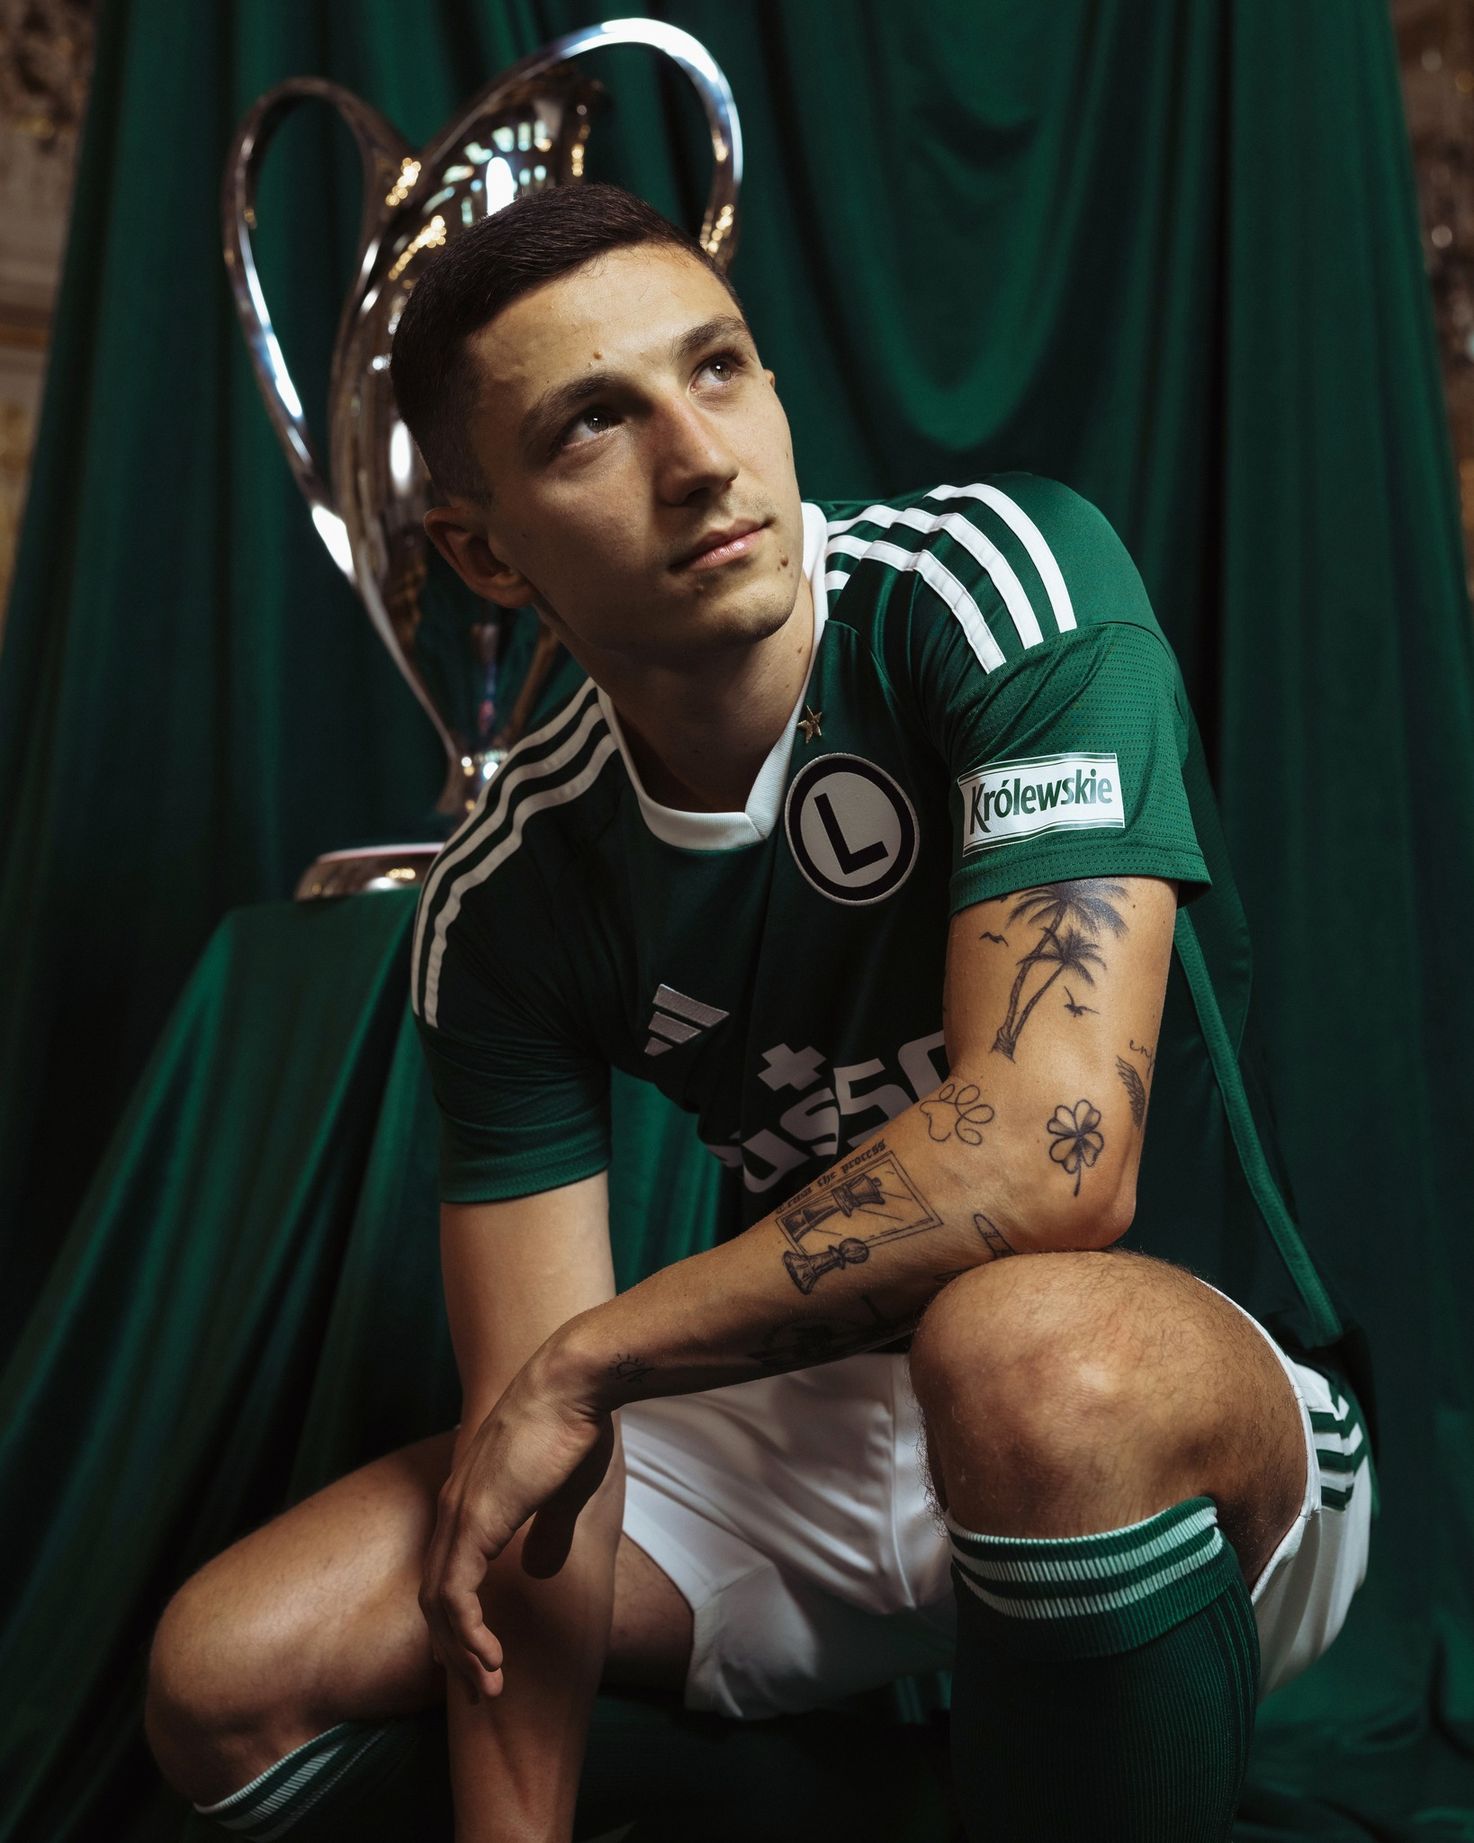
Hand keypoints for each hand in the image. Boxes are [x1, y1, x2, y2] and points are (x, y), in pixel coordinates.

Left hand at [420, 1356, 614, 1700]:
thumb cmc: (574, 1426)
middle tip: (477, 1689)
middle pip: (434, 1596)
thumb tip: (538, 1569)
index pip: (446, 1573)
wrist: (573, 1383)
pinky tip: (491, 1657)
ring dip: (460, 1652)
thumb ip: (547, 1530)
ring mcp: (458, 1514)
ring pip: (438, 1604)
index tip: (474, 1657)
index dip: (456, 1621)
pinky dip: (466, 1633)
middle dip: (452, 1650)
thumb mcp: (562, 1491)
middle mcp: (452, 1509)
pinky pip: (455, 1596)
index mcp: (470, 1499)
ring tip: (488, 1686)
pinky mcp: (474, 1521)